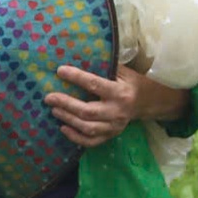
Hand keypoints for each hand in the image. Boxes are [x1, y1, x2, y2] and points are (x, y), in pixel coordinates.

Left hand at [47, 64, 185, 148]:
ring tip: (54, 110)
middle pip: (88, 112)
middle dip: (66, 104)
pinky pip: (92, 141)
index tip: (60, 71)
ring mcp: (115, 126)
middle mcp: (117, 111)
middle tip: (49, 97)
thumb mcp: (122, 72)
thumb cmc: (130, 83)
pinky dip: (76, 137)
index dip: (76, 77)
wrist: (148, 102)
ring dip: (68, 119)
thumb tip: (78, 56)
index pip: (94, 85)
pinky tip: (63, 128)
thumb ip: (104, 67)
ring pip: (88, 128)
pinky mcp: (112, 136)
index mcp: (120, 93)